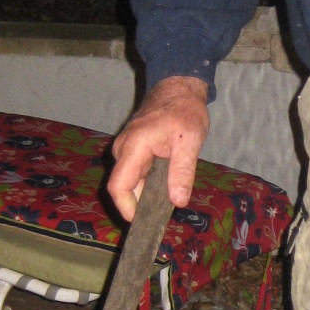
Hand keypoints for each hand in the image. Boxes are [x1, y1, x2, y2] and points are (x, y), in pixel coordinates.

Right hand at [108, 76, 209, 220]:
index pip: (119, 186)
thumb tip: (178, 202)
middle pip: (124, 187)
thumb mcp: (190, 141)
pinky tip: (166, 186)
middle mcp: (123, 149)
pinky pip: (136, 172)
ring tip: (170, 197)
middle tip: (165, 215)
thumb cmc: (184, 110)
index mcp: (134, 146)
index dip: (127, 209)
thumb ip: (182, 171)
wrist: (177, 87)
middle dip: (141, 204)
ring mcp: (126, 149)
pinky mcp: (132, 150)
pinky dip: (149, 183)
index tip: (143, 222)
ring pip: (131, 181)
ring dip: (147, 193)